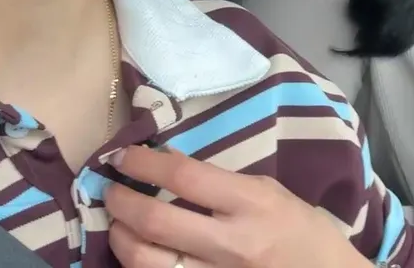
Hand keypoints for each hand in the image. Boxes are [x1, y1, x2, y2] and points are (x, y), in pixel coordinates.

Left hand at [104, 145, 372, 267]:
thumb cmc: (303, 232)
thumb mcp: (270, 193)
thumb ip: (221, 183)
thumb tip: (167, 166)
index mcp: (251, 205)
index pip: (184, 176)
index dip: (143, 163)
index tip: (122, 156)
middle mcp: (232, 244)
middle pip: (156, 221)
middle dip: (120, 201)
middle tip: (111, 190)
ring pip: (148, 263)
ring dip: (121, 239)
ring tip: (119, 224)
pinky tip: (138, 254)